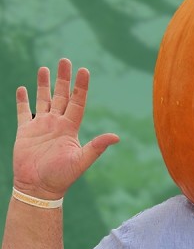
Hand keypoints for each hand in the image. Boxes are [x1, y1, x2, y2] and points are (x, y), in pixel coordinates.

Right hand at [12, 59, 117, 199]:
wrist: (38, 188)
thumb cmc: (61, 177)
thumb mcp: (81, 161)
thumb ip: (96, 147)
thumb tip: (117, 137)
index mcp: (70, 127)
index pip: (77, 101)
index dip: (81, 86)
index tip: (84, 70)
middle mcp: (56, 123)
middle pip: (61, 95)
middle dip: (63, 78)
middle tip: (65, 60)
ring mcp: (40, 126)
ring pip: (43, 99)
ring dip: (43, 84)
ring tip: (44, 68)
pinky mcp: (25, 132)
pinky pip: (23, 112)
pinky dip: (22, 100)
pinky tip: (22, 88)